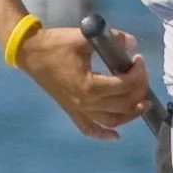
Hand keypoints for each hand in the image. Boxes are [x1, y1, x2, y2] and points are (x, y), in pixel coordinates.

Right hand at [19, 24, 151, 140]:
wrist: (29, 52)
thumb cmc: (56, 44)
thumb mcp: (85, 36)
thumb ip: (113, 37)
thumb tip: (132, 42)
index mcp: (90, 86)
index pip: (126, 85)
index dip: (138, 73)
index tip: (138, 59)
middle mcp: (86, 103)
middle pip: (124, 104)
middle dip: (139, 90)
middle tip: (142, 75)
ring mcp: (77, 109)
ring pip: (111, 120)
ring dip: (130, 114)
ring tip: (142, 103)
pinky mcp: (70, 110)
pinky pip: (88, 128)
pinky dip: (102, 134)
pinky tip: (115, 136)